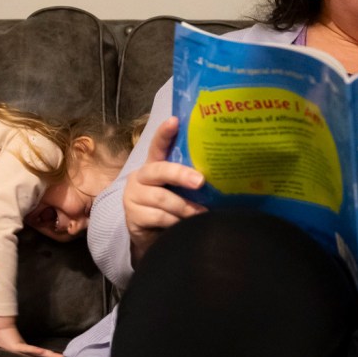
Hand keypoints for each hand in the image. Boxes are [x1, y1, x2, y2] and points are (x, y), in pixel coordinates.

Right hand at [0, 316, 63, 356]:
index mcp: (25, 351)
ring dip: (51, 355)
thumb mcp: (3, 349)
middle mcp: (27, 349)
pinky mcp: (18, 345)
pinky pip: (28, 349)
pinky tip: (43, 353)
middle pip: (43, 355)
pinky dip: (35, 351)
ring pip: (40, 353)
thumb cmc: (1, 337)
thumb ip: (3, 354)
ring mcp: (23, 347)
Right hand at [124, 116, 206, 263]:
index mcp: (154, 164)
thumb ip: (191, 179)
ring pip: (162, 198)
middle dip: (181, 175)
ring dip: (185, 207)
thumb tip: (224, 174)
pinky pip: (159, 217)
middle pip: (159, 170)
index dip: (165, 133)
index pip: (158, 145)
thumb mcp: (180, 190)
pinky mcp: (133, 216)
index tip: (175, 121)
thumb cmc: (171, 207)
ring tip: (201, 213)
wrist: (151, 235)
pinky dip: (175, 222)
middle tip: (200, 181)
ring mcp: (134, 196)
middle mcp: (141, 176)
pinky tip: (184, 225)